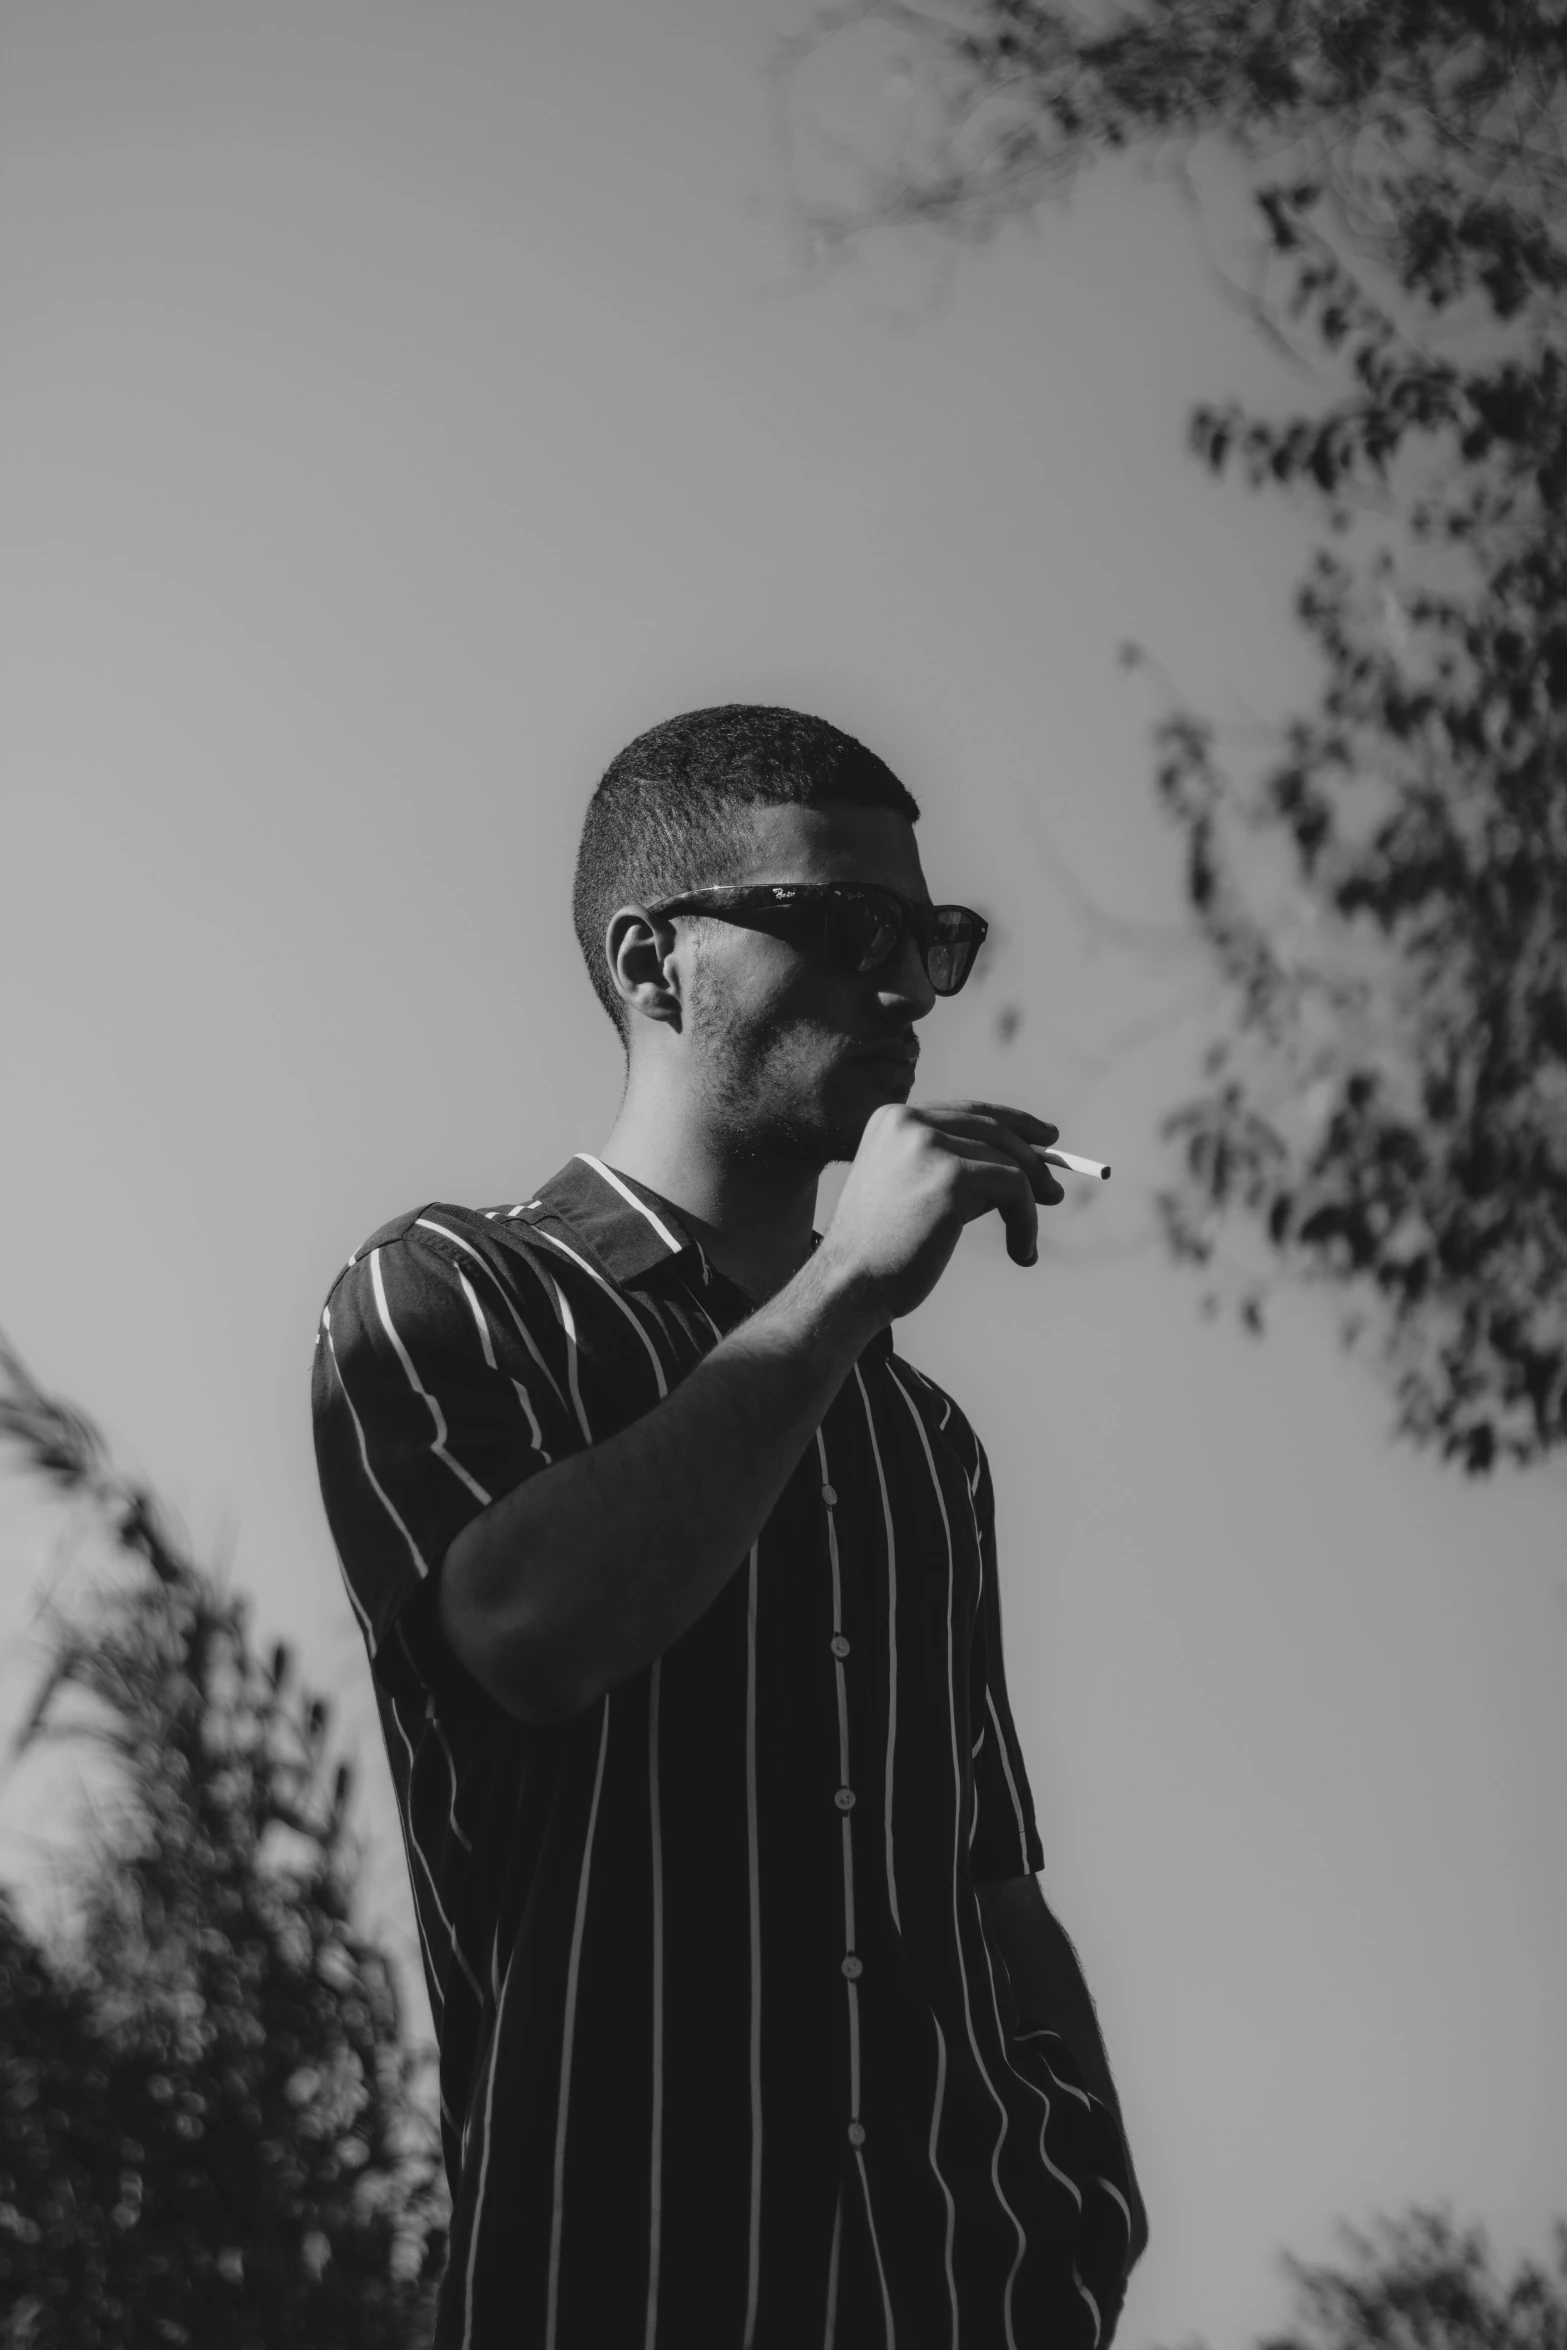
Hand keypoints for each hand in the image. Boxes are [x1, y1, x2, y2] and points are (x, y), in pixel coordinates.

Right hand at [814, 1100, 1065, 1328]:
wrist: (849, 1285)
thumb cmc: (881, 1251)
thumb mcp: (914, 1193)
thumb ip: (959, 1170)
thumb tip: (1029, 1168)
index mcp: (892, 1119)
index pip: (967, 1111)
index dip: (1012, 1124)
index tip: (1044, 1140)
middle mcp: (908, 1121)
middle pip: (993, 1128)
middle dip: (1032, 1160)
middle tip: (1054, 1192)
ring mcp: (928, 1144)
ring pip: (1008, 1161)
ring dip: (1027, 1204)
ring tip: (1024, 1243)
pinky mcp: (951, 1175)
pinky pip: (1014, 1187)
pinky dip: (1026, 1221)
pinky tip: (1021, 1251)